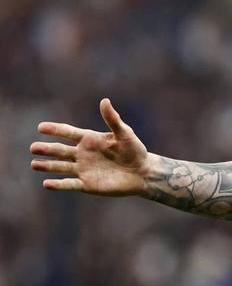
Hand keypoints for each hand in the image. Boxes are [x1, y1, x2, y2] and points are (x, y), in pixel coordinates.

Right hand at [31, 99, 150, 196]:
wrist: (142, 172)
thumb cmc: (134, 150)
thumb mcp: (124, 133)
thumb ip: (112, 119)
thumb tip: (104, 101)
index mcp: (89, 139)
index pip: (67, 132)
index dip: (55, 129)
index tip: (41, 127)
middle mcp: (82, 154)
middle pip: (60, 151)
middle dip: (47, 149)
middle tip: (33, 148)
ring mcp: (83, 169)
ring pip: (61, 167)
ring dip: (48, 166)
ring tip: (34, 164)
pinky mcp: (87, 184)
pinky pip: (70, 184)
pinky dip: (59, 184)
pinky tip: (46, 184)